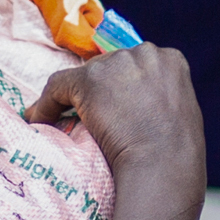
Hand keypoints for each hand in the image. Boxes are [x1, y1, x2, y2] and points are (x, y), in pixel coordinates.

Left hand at [25, 45, 206, 180]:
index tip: (115, 107)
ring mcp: (116, 63)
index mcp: (171, 59)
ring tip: (65, 122)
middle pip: (110, 66)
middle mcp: (144, 53)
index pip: (136, 66)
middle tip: (94, 119)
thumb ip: (159, 99)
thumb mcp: (179, 115)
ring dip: (77, 98)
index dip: (123, 87)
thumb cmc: (176, 155)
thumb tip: (139, 109)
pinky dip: (47, 104)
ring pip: (85, 76)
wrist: (163, 166)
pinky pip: (59, 87)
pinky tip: (40, 119)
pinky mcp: (89, 79)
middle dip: (102, 90)